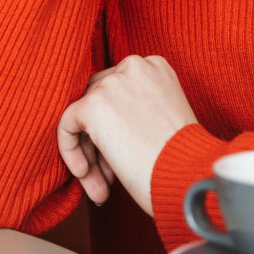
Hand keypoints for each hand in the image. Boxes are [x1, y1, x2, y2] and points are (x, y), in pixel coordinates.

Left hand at [57, 55, 198, 214]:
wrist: (187, 177)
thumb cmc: (182, 160)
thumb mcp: (162, 119)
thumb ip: (133, 110)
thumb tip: (101, 127)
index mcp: (154, 67)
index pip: (117, 90)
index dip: (115, 126)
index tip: (122, 157)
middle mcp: (133, 66)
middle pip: (97, 99)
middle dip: (98, 141)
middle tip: (107, 176)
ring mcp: (112, 83)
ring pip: (82, 115)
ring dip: (88, 154)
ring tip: (99, 187)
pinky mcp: (93, 105)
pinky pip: (66, 124)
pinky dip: (70, 151)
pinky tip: (86, 176)